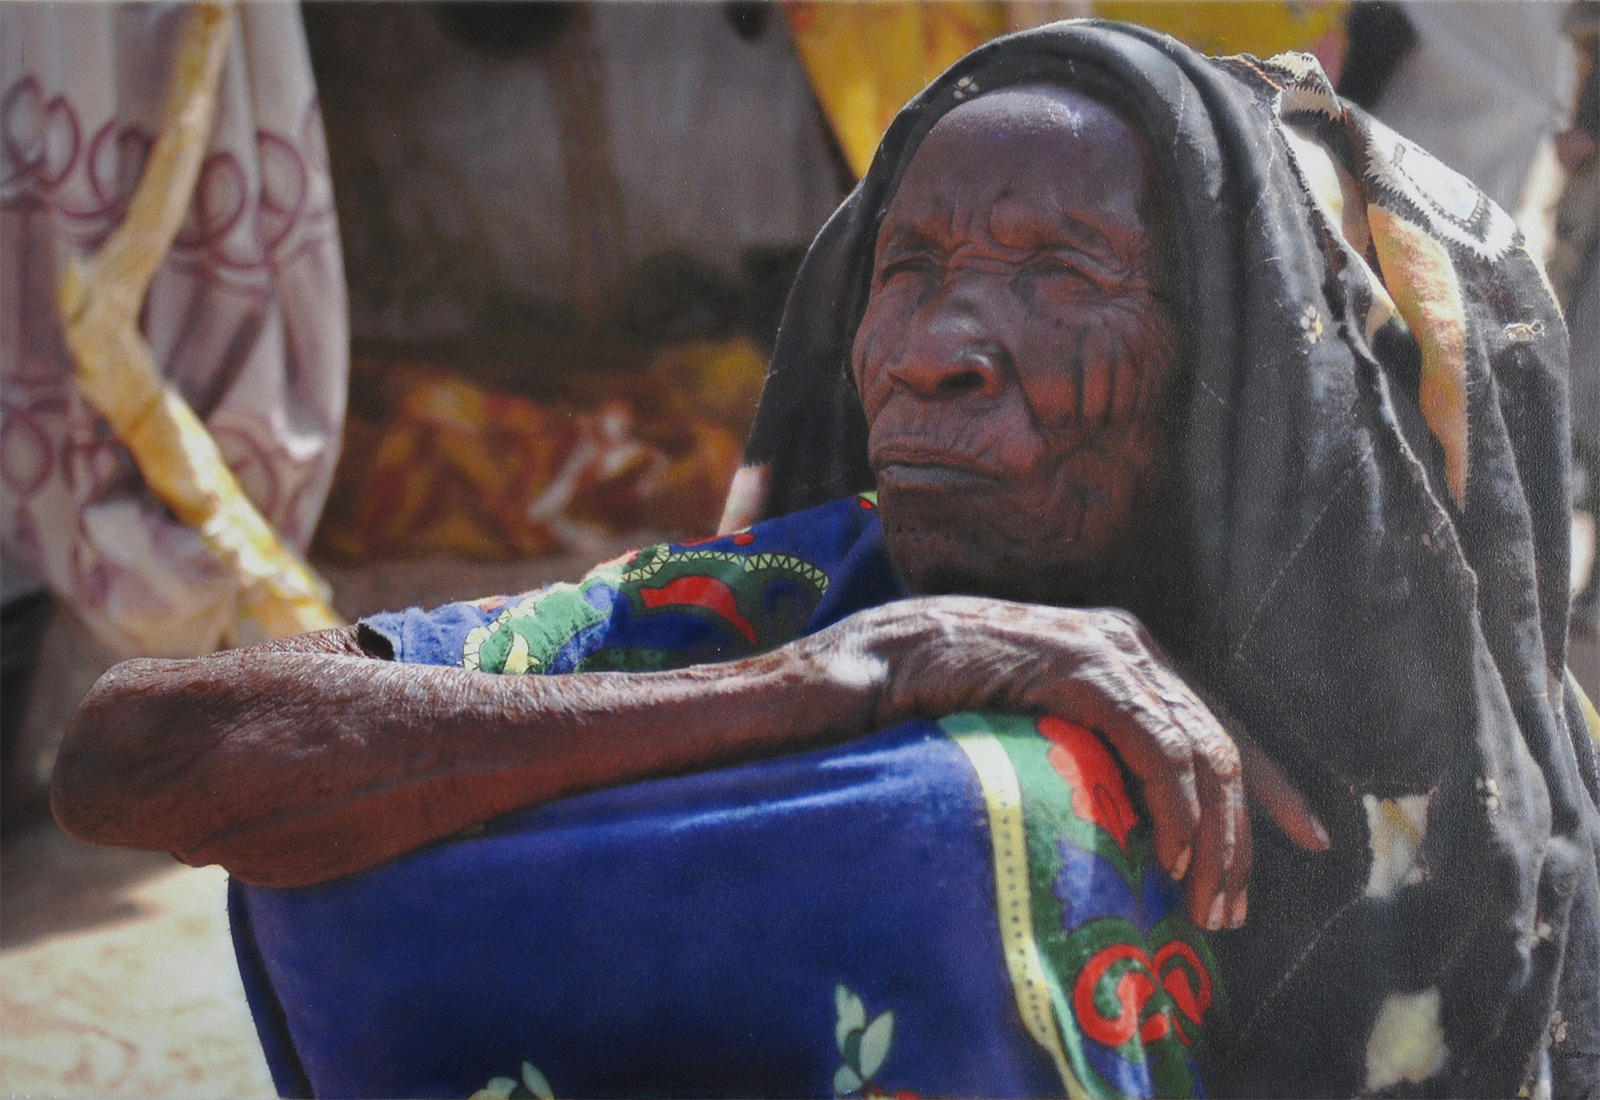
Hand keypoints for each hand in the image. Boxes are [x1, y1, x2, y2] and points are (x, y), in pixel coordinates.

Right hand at [806, 597, 1328, 928]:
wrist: (883, 655)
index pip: (1220, 721)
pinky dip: (1176, 806)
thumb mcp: (1041, 729)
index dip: (1269, 784)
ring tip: (1205, 902)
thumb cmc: (947, 696)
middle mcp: (1132, 644)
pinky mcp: (1084, 668)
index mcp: (1127, 654)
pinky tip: (1171, 856)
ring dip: (1215, 837)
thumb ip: (1093, 753)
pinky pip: (1157, 746)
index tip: (1308, 837)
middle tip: (1231, 909)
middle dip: (1242, 835)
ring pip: (1204, 751)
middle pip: (1225, 744)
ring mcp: (1111, 651)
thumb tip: (1135, 820)